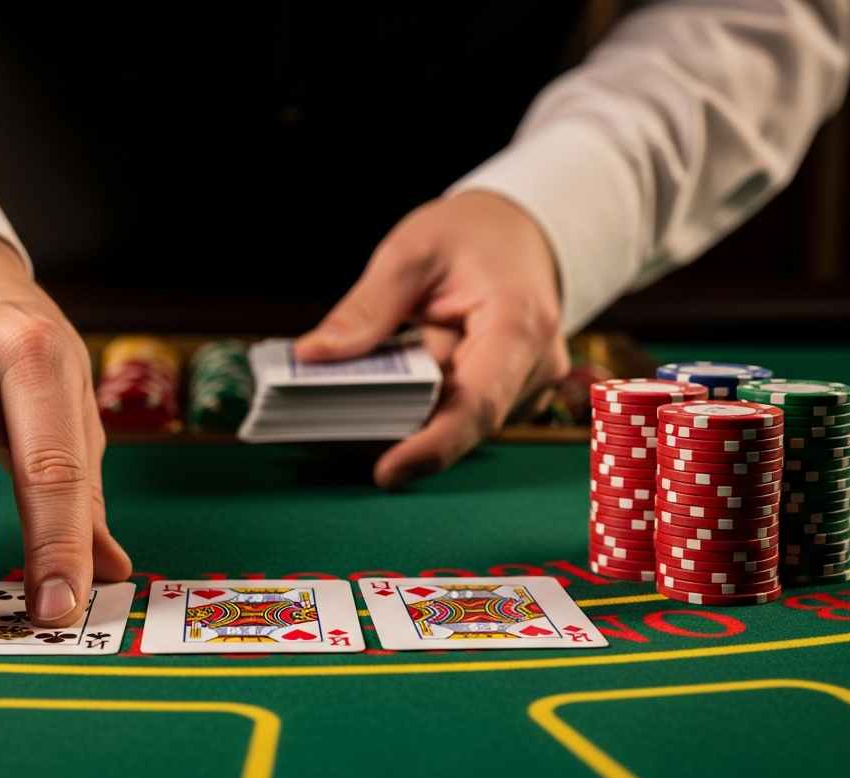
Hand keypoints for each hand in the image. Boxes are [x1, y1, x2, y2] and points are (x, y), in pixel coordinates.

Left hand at [295, 191, 567, 487]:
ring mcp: (528, 385)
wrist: (518, 234)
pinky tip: (379, 396)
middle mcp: (535, 363)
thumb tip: (314, 355)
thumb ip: (365, 309)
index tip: (386, 472)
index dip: (433, 445)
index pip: (478, 403)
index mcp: (518, 321)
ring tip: (345, 402)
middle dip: (398, 429)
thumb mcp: (410, 253)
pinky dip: (419, 411)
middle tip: (326, 425)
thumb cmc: (471, 235)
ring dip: (405, 419)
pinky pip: (459, 415)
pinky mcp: (510, 396)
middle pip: (462, 420)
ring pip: (457, 423)